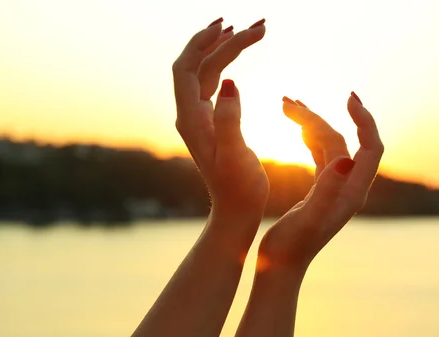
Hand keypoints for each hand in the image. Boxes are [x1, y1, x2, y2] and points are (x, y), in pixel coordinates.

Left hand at [172, 18, 268, 221]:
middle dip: (218, 40)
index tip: (233, 27)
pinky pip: (213, 83)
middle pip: (196, 65)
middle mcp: (190, 115)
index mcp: (192, 120)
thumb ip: (229, 120)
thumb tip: (229, 81)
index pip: (189, 69)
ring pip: (206, 72)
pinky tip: (236, 58)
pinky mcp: (211, 122)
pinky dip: (225, 65)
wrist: (236, 210)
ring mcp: (200, 117)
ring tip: (248, 32)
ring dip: (224, 50)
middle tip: (249, 24)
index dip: (205, 44)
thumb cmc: (239, 189)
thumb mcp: (235, 156)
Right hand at [258, 93, 383, 275]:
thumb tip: (346, 159)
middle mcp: (348, 188)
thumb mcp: (308, 220)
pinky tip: (295, 128)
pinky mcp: (320, 191)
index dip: (364, 121)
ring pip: (329, 146)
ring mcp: (335, 189)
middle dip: (318, 118)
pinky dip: (308, 138)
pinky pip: (319, 155)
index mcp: (352, 192)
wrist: (280, 268)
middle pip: (342, 141)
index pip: (370, 147)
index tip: (348, 98)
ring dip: (311, 124)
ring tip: (287, 105)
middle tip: (288, 101)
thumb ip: (327, 190)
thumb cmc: (291, 248)